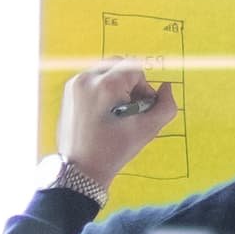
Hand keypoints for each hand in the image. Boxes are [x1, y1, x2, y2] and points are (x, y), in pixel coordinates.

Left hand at [57, 60, 178, 186]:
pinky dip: (102, 90)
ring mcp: (75, 84)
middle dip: (129, 83)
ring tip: (116, 112)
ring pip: (105, 71)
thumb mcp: (147, 130)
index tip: (139, 109)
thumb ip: (165, 106)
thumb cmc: (114, 151)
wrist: (81, 169)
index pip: (135, 70)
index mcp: (106, 85)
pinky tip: (103, 113)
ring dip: (116, 86)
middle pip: (119, 64)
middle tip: (130, 108)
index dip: (143, 89)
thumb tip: (166, 88)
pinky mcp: (68, 92)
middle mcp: (87, 78)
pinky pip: (92, 80)